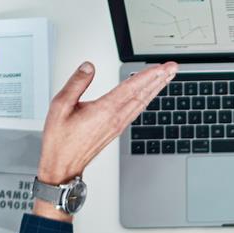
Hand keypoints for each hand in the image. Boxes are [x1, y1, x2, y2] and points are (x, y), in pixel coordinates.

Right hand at [37, 61, 176, 185]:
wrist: (63, 166)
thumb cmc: (60, 140)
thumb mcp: (60, 106)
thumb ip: (76, 83)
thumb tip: (88, 67)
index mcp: (104, 110)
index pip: (131, 87)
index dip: (148, 75)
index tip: (162, 66)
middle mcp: (115, 118)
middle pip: (142, 94)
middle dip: (159, 79)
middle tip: (173, 67)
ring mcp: (118, 125)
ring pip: (141, 103)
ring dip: (155, 88)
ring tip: (166, 77)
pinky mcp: (116, 130)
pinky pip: (136, 111)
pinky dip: (145, 99)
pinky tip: (149, 95)